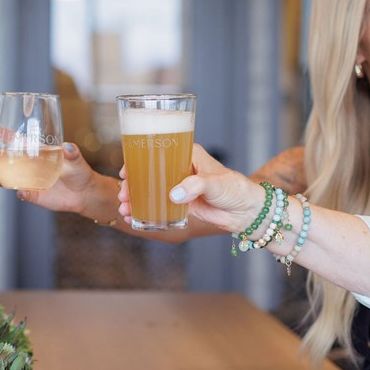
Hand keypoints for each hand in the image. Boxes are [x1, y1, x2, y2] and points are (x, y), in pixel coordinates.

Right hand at [0, 142, 95, 214]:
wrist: (84, 194)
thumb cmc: (78, 171)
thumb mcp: (76, 159)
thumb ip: (72, 153)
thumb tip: (68, 147)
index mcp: (36, 153)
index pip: (17, 143)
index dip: (5, 136)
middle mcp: (29, 167)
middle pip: (6, 160)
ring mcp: (29, 181)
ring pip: (8, 178)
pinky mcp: (34, 195)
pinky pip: (23, 194)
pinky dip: (21, 193)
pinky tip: (21, 192)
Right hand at [117, 144, 263, 232]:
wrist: (246, 212)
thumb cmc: (235, 189)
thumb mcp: (215, 183)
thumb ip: (195, 186)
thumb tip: (173, 195)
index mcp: (186, 154)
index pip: (156, 152)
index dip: (137, 161)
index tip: (125, 172)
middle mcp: (178, 167)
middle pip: (148, 173)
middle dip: (132, 185)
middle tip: (123, 195)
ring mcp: (178, 186)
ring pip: (150, 190)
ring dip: (135, 199)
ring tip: (125, 209)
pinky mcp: (179, 203)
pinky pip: (158, 205)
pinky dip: (145, 210)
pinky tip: (133, 217)